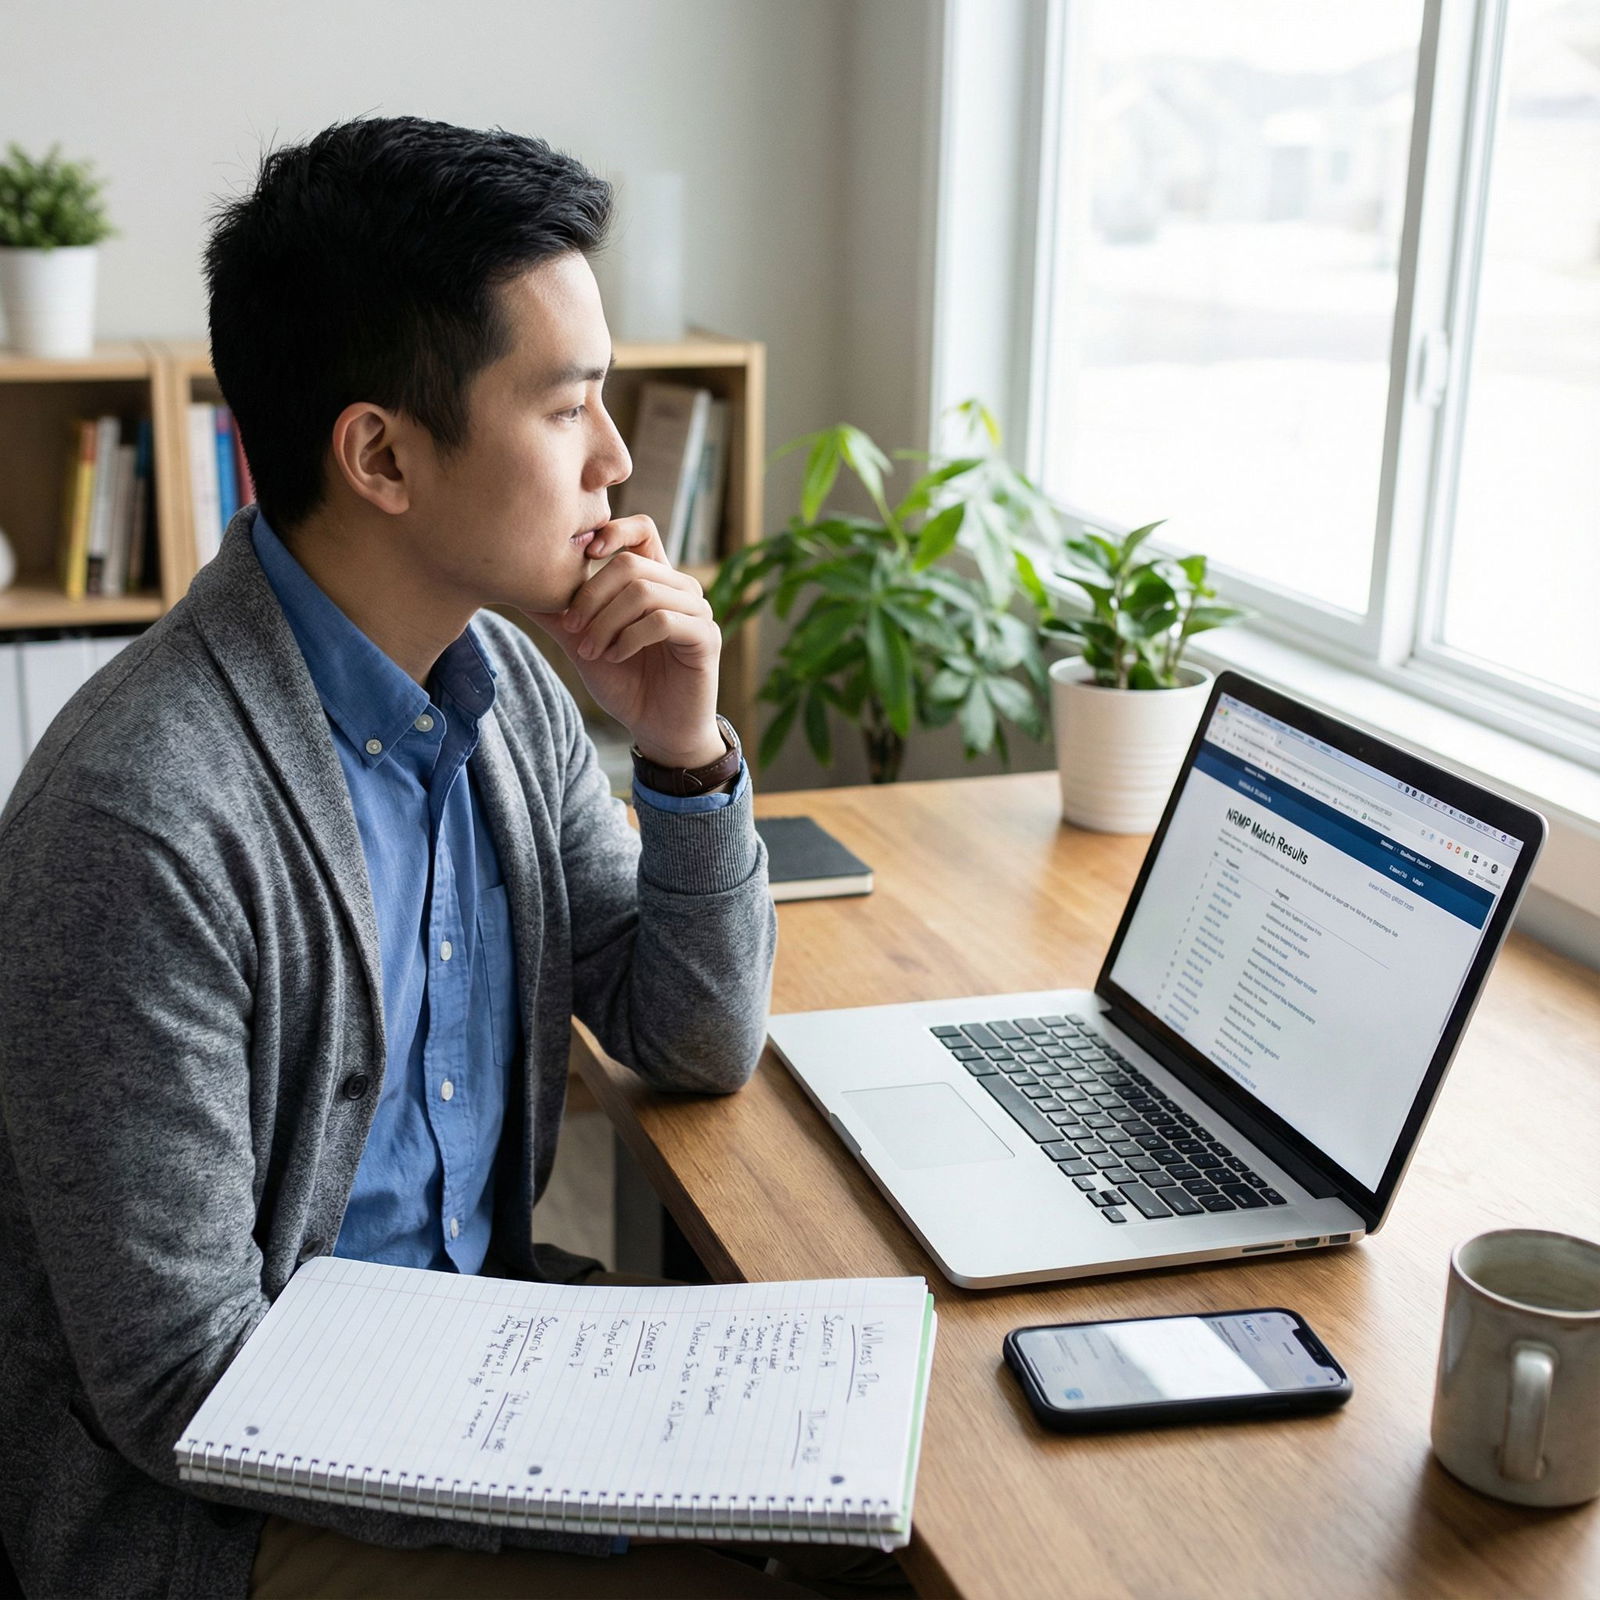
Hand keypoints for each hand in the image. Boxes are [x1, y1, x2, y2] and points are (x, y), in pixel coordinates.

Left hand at [522, 515, 724, 766]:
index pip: (642, 529)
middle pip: (631, 564)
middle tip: (572, 628)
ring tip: (592, 650)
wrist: (657, 728)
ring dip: (606, 623)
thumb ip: (559, 615)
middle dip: (592, 596)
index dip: (613, 531)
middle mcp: (680, 588)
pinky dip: (629, 639)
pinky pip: (661, 621)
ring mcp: (697, 611)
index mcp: (655, 580)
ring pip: (643, 592)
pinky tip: (616, 657)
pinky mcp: (705, 637)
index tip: (583, 555)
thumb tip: (518, 584)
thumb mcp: (584, 644)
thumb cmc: (626, 683)